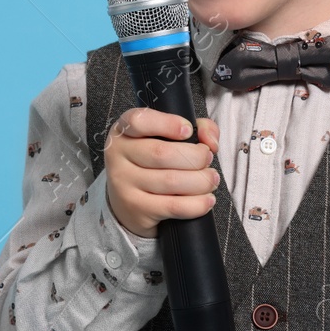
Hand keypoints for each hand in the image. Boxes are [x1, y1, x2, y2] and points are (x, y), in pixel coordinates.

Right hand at [103, 108, 220, 238]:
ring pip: (172, 181)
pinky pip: (174, 206)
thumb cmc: (152, 164)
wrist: (127, 202)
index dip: (168, 124)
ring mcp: (124, 185)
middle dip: (196, 156)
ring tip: (211, 179)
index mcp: (124, 131)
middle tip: (207, 159)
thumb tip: (210, 141)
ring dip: (202, 181)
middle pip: (162, 153)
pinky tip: (207, 199)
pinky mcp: (136, 209)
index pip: (139, 121)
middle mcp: (119, 156)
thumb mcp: (167, 137)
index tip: (188, 130)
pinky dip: (198, 204)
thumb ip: (197, 128)